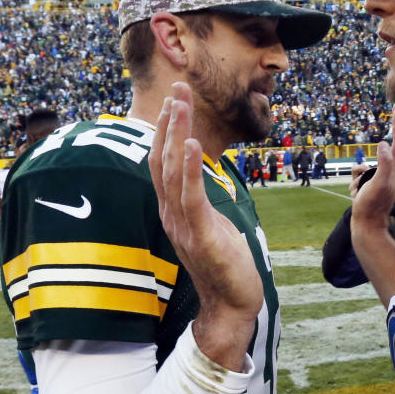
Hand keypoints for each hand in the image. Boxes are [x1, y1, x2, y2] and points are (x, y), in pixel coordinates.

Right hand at [149, 82, 263, 370]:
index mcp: (174, 211)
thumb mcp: (210, 226)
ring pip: (173, 172)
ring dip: (177, 134)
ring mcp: (183, 225)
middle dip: (170, 122)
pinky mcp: (201, 236)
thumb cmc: (225, 265)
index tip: (174, 101)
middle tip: (177, 88)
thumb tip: (199, 184)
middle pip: (162, 159)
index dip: (166, 131)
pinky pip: (191, 198)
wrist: (231, 305)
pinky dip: (188, 170)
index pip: (163, 164)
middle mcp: (172, 215)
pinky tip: (190, 146)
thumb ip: (199, 204)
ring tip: (181, 103)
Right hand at [352, 105, 394, 228]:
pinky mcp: (370, 185)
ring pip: (363, 165)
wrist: (366, 225)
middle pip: (386, 150)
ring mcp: (379, 179)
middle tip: (393, 117)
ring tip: (360, 190)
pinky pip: (357, 176)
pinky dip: (353, 183)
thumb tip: (384, 143)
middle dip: (385, 141)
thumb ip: (383, 164)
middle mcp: (390, 172)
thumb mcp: (379, 183)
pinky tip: (356, 194)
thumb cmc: (373, 205)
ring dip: (358, 175)